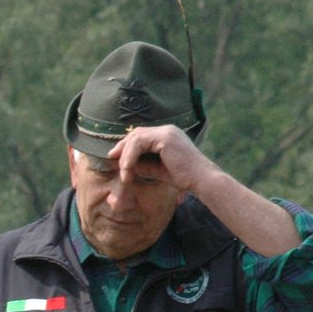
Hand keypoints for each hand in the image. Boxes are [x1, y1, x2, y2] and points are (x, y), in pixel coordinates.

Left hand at [112, 123, 298, 256]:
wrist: (201, 181)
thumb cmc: (184, 178)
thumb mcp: (157, 170)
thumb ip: (143, 164)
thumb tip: (126, 164)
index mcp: (168, 136)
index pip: (142, 135)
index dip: (127, 145)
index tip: (116, 158)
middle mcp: (167, 130)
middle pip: (137, 133)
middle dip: (122, 146)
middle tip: (111, 158)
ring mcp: (166, 132)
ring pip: (136, 138)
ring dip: (126, 155)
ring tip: (123, 172)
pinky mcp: (165, 138)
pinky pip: (139, 143)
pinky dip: (130, 156)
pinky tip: (127, 169)